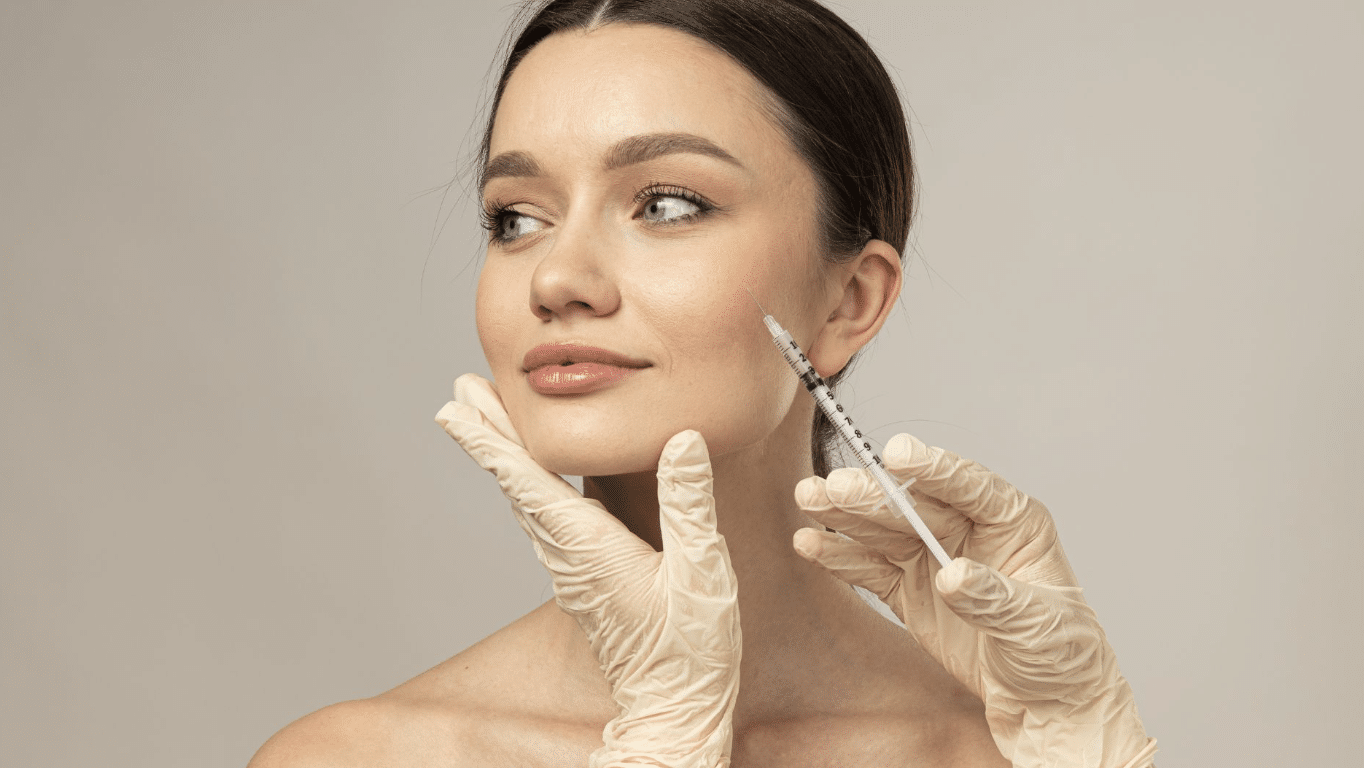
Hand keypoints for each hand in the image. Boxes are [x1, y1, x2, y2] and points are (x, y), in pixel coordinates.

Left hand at [435, 374, 740, 767]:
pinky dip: (531, 488)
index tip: (455, 410)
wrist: (674, 708)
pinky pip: (547, 523)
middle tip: (459, 393)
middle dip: (489, 435)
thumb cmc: (690, 649)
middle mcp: (569, 557)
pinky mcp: (586, 582)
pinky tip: (538, 480)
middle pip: (518, 486)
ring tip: (488, 421)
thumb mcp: (702, 570)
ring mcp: (574, 572)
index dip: (491, 442)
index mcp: (590, 547)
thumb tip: (682, 441)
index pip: (528, 482)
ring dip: (506, 459)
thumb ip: (688, 503)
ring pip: (528, 504)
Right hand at [792, 434, 1155, 767]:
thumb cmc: (1061, 658)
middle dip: (872, 495)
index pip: (969, 486)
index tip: (896, 453)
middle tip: (834, 487)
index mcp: (1013, 523)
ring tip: (809, 499)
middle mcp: (970, 532)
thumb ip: (994, 598)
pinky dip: (840, 556)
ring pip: (884, 530)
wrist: (1046, 707)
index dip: (933, 469)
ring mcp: (935, 560)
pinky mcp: (911, 591)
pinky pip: (871, 569)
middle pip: (914, 506)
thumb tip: (954, 575)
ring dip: (845, 516)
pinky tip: (811, 543)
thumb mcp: (1036, 627)